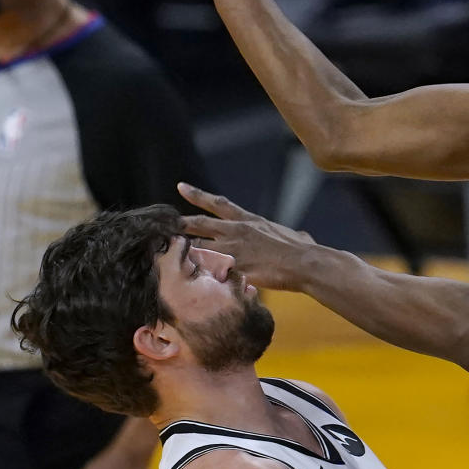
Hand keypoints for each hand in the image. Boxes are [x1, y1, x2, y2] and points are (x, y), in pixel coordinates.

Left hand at [179, 183, 314, 290]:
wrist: (303, 263)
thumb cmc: (303, 250)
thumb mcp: (295, 236)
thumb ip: (293, 235)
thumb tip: (301, 236)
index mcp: (248, 221)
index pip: (218, 204)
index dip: (197, 195)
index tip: (180, 187)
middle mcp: (236, 232)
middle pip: (200, 224)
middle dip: (180, 225)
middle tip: (164, 225)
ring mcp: (233, 251)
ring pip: (199, 249)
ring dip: (186, 253)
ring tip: (171, 257)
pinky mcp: (233, 269)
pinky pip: (209, 272)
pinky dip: (199, 276)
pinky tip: (189, 281)